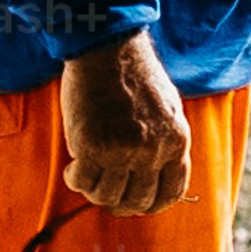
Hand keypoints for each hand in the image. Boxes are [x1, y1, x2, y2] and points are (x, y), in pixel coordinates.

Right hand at [55, 32, 192, 216]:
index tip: (139, 203)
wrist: (107, 48)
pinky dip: (75, 180)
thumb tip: (156, 173)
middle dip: (122, 203)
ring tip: (88, 176)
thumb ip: (166, 141)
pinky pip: (81, 182)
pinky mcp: (90, 146)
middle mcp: (152, 151)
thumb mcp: (168, 108)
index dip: (153, 204)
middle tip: (107, 193)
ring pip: (107, 197)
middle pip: (139, 200)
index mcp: (177, 141)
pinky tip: (73, 168)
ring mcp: (121, 151)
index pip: (172, 192)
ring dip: (95, 192)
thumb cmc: (135, 73)